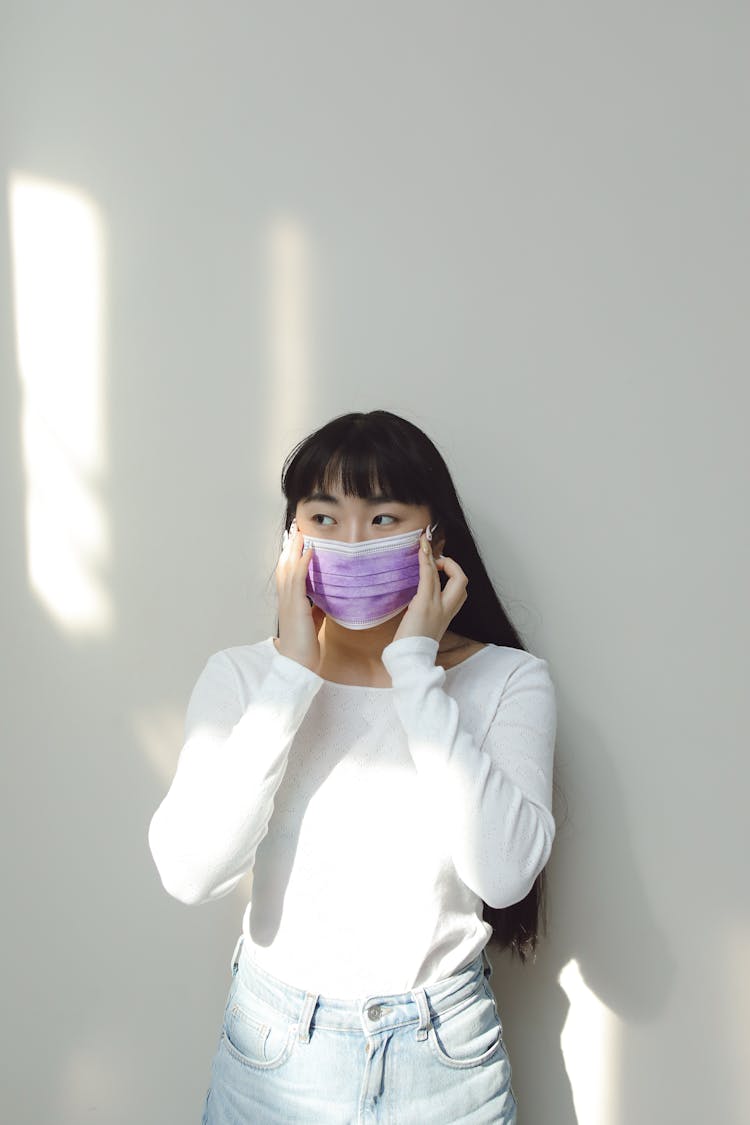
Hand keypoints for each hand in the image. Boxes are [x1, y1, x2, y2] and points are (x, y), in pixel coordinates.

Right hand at [275, 520, 323, 672]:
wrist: (297, 664)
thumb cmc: (304, 647)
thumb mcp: (311, 623)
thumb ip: (315, 609)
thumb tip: (324, 600)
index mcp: (288, 602)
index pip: (287, 572)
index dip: (290, 555)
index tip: (296, 540)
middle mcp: (285, 598)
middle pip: (284, 564)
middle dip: (289, 546)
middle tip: (295, 527)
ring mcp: (288, 601)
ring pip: (288, 567)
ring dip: (295, 548)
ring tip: (301, 531)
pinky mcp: (295, 605)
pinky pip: (298, 578)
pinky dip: (303, 562)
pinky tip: (310, 550)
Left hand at [393, 533, 467, 643]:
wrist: (410, 660)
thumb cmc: (413, 647)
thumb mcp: (425, 626)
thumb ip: (427, 611)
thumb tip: (419, 599)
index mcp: (447, 614)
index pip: (459, 590)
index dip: (453, 574)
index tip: (440, 567)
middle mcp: (446, 609)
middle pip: (462, 580)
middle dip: (452, 565)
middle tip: (437, 560)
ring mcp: (436, 606)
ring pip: (446, 575)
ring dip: (435, 557)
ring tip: (425, 544)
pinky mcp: (424, 604)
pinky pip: (429, 577)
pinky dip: (426, 561)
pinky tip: (422, 550)